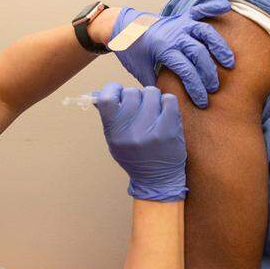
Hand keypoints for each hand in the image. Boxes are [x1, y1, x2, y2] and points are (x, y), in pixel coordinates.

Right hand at [95, 83, 185, 201]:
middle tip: (140, 106)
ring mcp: (150, 131)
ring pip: (151, 93)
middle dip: (137, 96)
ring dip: (153, 98)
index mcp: (114, 133)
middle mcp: (130, 132)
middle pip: (132, 93)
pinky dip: (167, 102)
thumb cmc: (135, 157)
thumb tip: (99, 92)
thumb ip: (109, 116)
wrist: (157, 179)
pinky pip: (169, 100)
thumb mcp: (115, 140)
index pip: (107, 99)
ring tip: (153, 110)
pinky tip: (165, 111)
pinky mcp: (169, 130)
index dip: (113, 89)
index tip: (118, 92)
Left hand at [112, 0, 234, 108]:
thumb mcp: (140, 70)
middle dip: (209, 73)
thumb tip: (169, 102)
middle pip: (199, 53)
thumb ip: (156, 84)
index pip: (185, 70)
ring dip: (219, 47)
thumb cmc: (132, 50)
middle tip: (214, 88)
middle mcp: (174, 34)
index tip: (202, 101)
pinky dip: (213, 7)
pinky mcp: (182, 17)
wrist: (122, 27)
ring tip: (229, 63)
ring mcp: (180, 23)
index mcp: (163, 48)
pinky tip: (226, 7)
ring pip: (206, 32)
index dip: (195, 87)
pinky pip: (200, 10)